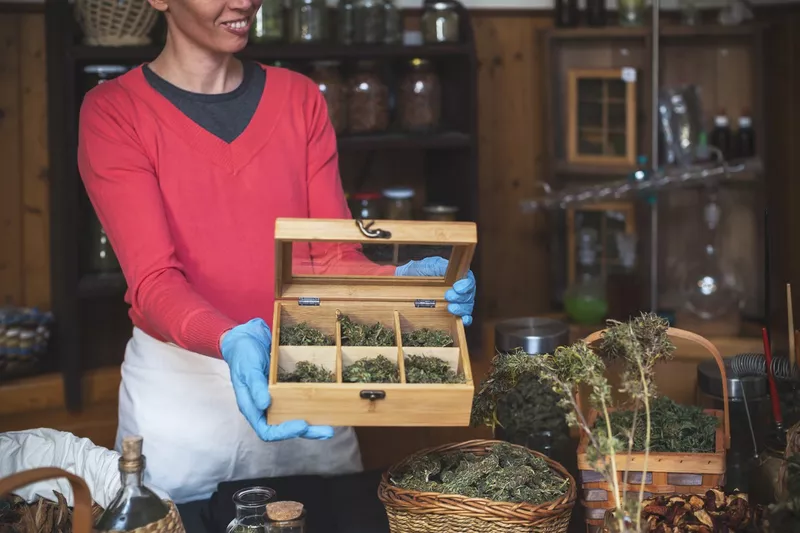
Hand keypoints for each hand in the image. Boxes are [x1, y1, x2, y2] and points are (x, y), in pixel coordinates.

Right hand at [220, 318, 333, 440]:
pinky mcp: (286, 390)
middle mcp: (265, 408)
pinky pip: (299, 402)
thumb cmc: (243, 354)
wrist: (247, 338)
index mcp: (253, 408)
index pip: (267, 431)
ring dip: (312, 423)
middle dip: (307, 431)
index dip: (285, 432)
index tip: (303, 424)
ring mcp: (276, 400)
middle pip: (285, 428)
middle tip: (327, 431)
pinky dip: (311, 406)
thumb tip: (264, 405)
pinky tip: (325, 405)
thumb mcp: (248, 369)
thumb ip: (255, 386)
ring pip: (294, 417)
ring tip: (330, 425)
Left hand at [395, 257, 475, 325]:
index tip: (457, 288)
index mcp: (455, 275)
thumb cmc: (416, 272)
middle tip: (449, 297)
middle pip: (469, 294)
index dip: (466, 284)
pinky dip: (465, 319)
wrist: (404, 284)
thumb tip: (447, 269)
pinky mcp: (451, 313)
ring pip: (468, 306)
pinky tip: (463, 320)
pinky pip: (463, 317)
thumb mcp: (426, 265)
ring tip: (451, 308)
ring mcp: (456, 301)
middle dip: (461, 297)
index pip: (468, 279)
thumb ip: (438, 267)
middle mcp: (459, 288)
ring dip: (462, 308)